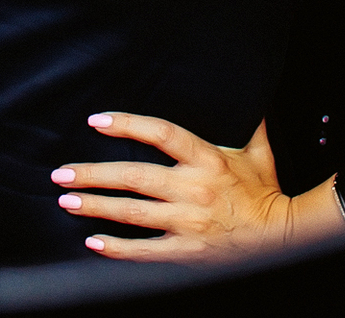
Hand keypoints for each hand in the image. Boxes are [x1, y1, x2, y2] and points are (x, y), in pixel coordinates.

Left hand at [50, 112, 297, 262]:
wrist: (282, 239)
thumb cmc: (265, 193)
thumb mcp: (259, 152)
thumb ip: (247, 122)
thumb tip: (245, 92)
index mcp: (209, 159)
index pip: (162, 133)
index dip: (127, 124)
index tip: (97, 121)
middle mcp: (194, 189)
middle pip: (135, 176)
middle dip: (94, 174)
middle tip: (62, 173)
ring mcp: (188, 222)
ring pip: (133, 212)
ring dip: (97, 206)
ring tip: (67, 200)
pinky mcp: (186, 251)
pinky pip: (145, 251)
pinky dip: (117, 248)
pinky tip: (92, 241)